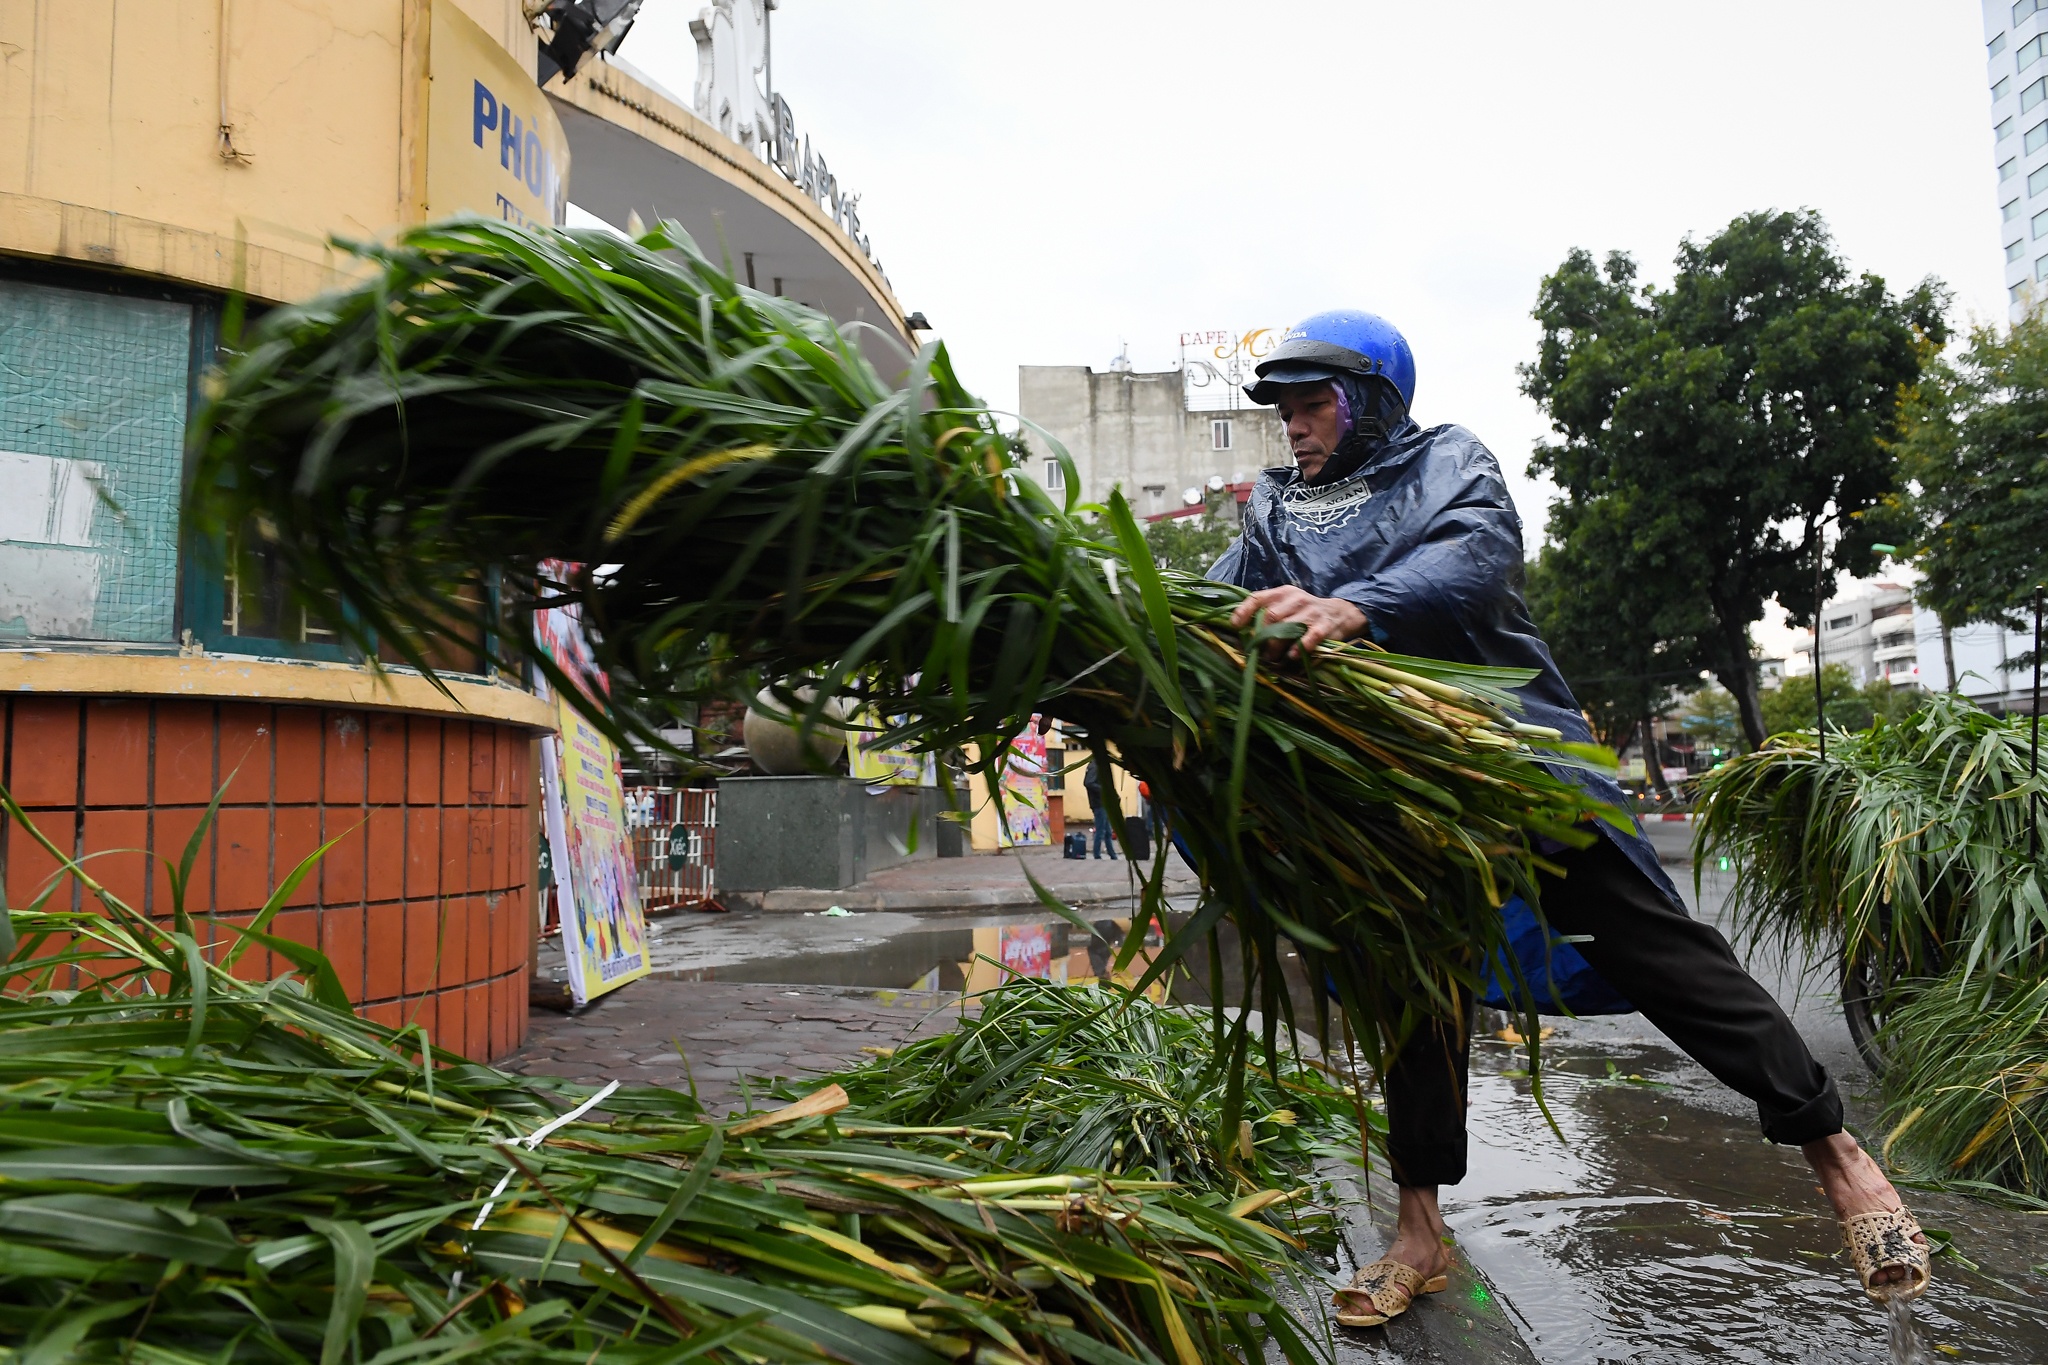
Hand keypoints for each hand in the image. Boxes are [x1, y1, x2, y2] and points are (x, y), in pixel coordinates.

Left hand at [1228, 586, 1366, 657]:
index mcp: (1282, 593)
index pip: (1257, 598)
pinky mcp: (1325, 625)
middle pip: (1271, 616)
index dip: (1243, 611)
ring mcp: (1311, 611)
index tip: (1235, 626)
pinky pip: (1310, 637)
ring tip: (1273, 659)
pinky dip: (1299, 647)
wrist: (1339, 613)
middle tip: (1259, 653)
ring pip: (1288, 627)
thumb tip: (1241, 634)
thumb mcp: (1286, 606)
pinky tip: (1292, 656)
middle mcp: (1295, 599)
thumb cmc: (1304, 613)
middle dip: (1262, 637)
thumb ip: (1266, 614)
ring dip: (1277, 646)